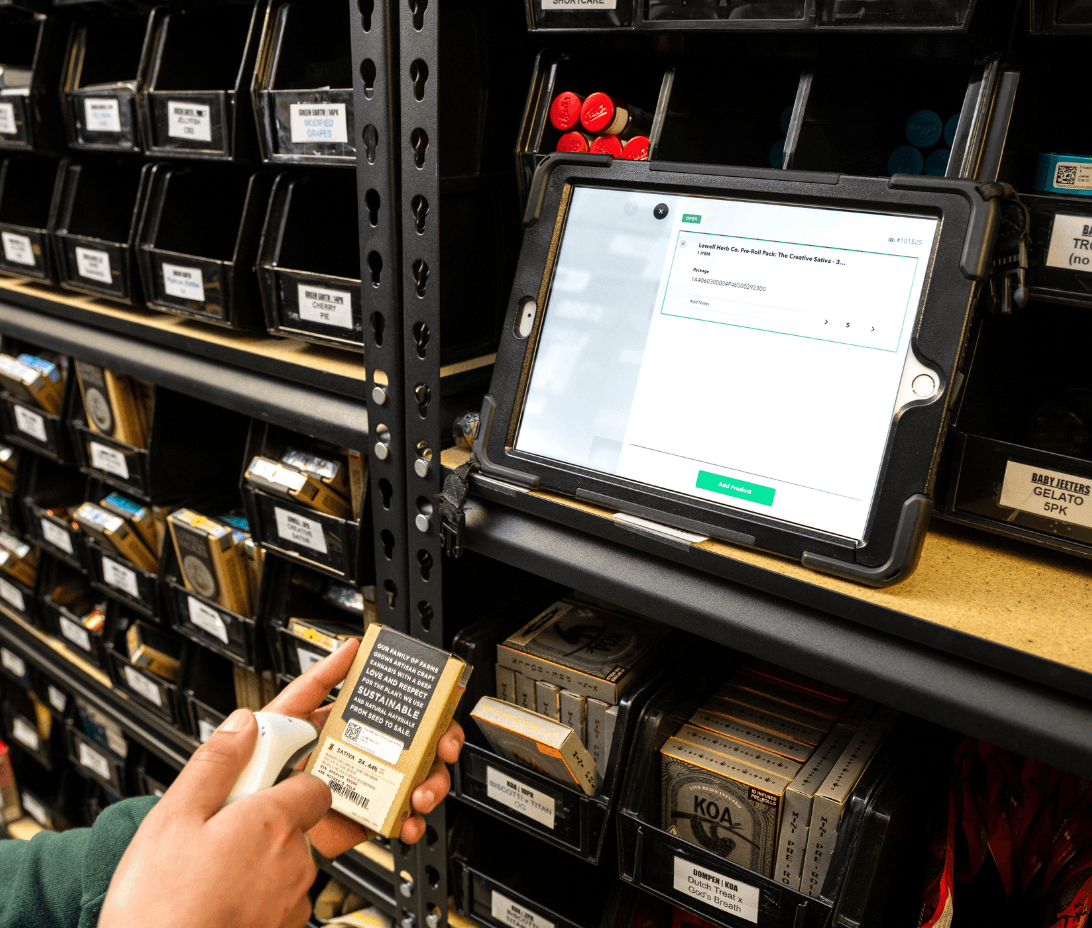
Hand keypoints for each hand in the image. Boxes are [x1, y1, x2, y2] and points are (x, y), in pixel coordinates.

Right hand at [100, 710, 326, 927]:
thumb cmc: (160, 909)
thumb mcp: (173, 818)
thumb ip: (215, 764)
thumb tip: (241, 726)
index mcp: (274, 823)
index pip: (312, 783)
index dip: (285, 778)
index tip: (259, 777)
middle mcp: (295, 863)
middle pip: (297, 824)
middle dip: (266, 820)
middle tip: (219, 829)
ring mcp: (292, 902)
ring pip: (287, 863)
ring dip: (261, 859)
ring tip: (211, 871)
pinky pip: (279, 899)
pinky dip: (257, 895)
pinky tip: (218, 899)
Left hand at [263, 638, 465, 857]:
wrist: (244, 827)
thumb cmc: (254, 767)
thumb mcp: (284, 714)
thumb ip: (315, 681)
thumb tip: (347, 649)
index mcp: (341, 726)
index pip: (388, 709)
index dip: (418, 705)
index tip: (436, 702)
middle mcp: (357, 755)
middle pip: (412, 744)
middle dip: (437, 744)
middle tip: (443, 746)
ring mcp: (362, 788)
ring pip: (414, 780)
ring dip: (430, 783)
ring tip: (422, 791)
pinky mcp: (361, 822)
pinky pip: (396, 819)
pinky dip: (412, 821)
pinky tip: (410, 818)